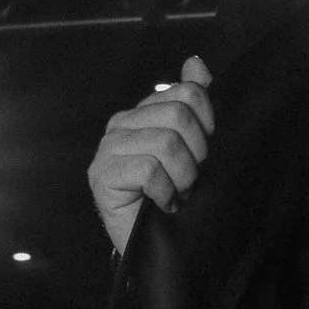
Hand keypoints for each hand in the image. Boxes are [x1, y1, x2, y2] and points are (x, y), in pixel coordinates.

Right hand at [88, 55, 212, 254]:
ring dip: (182, 178)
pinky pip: (149, 171)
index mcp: (141, 112)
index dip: (206, 125)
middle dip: (196, 155)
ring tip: (174, 194)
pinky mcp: (102, 176)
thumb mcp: (191, 146)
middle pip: (179, 116)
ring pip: (166, 143)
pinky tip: (161, 205)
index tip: (201, 154)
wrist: (152, 245)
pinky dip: (165, 192)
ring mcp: (107, 150)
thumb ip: (191, 103)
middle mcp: (120, 125)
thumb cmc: (171, 196)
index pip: (186, 93)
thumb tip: (196, 63)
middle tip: (187, 180)